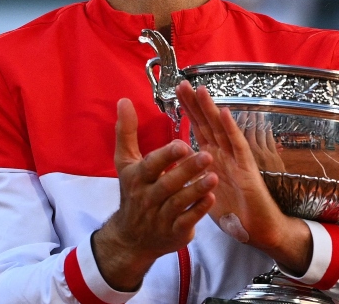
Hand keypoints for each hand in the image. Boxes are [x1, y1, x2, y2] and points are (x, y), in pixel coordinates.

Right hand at [93, 98, 217, 291]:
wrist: (131, 237)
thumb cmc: (133, 192)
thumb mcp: (125, 162)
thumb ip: (126, 132)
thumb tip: (124, 101)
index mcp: (137, 178)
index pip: (151, 165)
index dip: (166, 156)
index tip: (182, 144)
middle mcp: (148, 198)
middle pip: (168, 184)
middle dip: (187, 171)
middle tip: (207, 156)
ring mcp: (161, 217)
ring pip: (180, 202)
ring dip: (197, 189)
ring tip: (213, 176)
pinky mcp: (175, 232)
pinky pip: (188, 220)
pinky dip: (199, 210)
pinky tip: (211, 198)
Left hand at [175, 82, 311, 274]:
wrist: (258, 230)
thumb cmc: (233, 212)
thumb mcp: (205, 191)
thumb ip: (193, 176)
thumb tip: (178, 164)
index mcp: (213, 158)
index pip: (199, 129)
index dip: (189, 110)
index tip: (177, 92)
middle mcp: (224, 153)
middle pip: (208, 123)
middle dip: (195, 103)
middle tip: (183, 82)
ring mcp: (237, 159)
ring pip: (222, 129)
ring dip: (211, 109)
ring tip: (201, 90)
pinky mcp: (247, 169)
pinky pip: (238, 146)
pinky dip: (232, 129)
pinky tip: (225, 113)